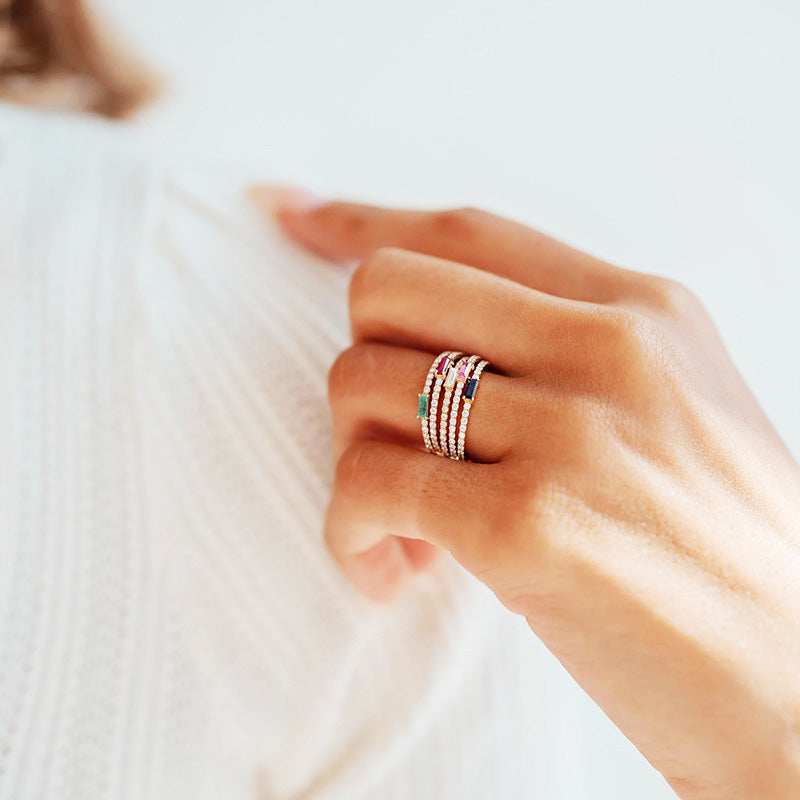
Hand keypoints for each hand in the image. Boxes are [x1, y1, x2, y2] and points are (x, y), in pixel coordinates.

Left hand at [251, 187, 799, 798]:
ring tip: (402, 533)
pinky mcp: (531, 525)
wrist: (799, 687)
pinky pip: (370, 484)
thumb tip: (436, 348)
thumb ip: (564, 360)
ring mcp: (570, 432)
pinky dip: (352, 532)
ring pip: (359, 383)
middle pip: (386, 289)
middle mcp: (607, 348)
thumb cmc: (723, 555)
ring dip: (349, 463)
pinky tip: (395, 573)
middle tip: (385, 446)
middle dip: (358, 369)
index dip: (362, 221)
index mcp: (640, 310)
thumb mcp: (669, 413)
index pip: (464, 233)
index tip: (294, 217)